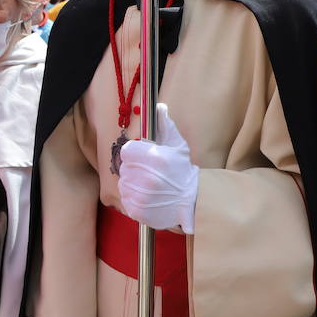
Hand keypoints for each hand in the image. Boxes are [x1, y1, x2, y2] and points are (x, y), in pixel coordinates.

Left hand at [117, 104, 199, 232]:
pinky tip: (148, 196)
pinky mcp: (136, 210)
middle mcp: (145, 177)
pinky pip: (125, 198)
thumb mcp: (177, 146)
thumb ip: (164, 125)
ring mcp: (140, 195)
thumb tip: (157, 107)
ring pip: (124, 182)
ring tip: (149, 184)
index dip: (135, 152)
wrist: (192, 202)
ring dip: (133, 182)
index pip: (127, 150)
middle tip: (149, 172)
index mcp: (154, 158)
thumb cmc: (183, 171)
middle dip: (134, 167)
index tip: (144, 156)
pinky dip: (133, 197)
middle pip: (125, 166)